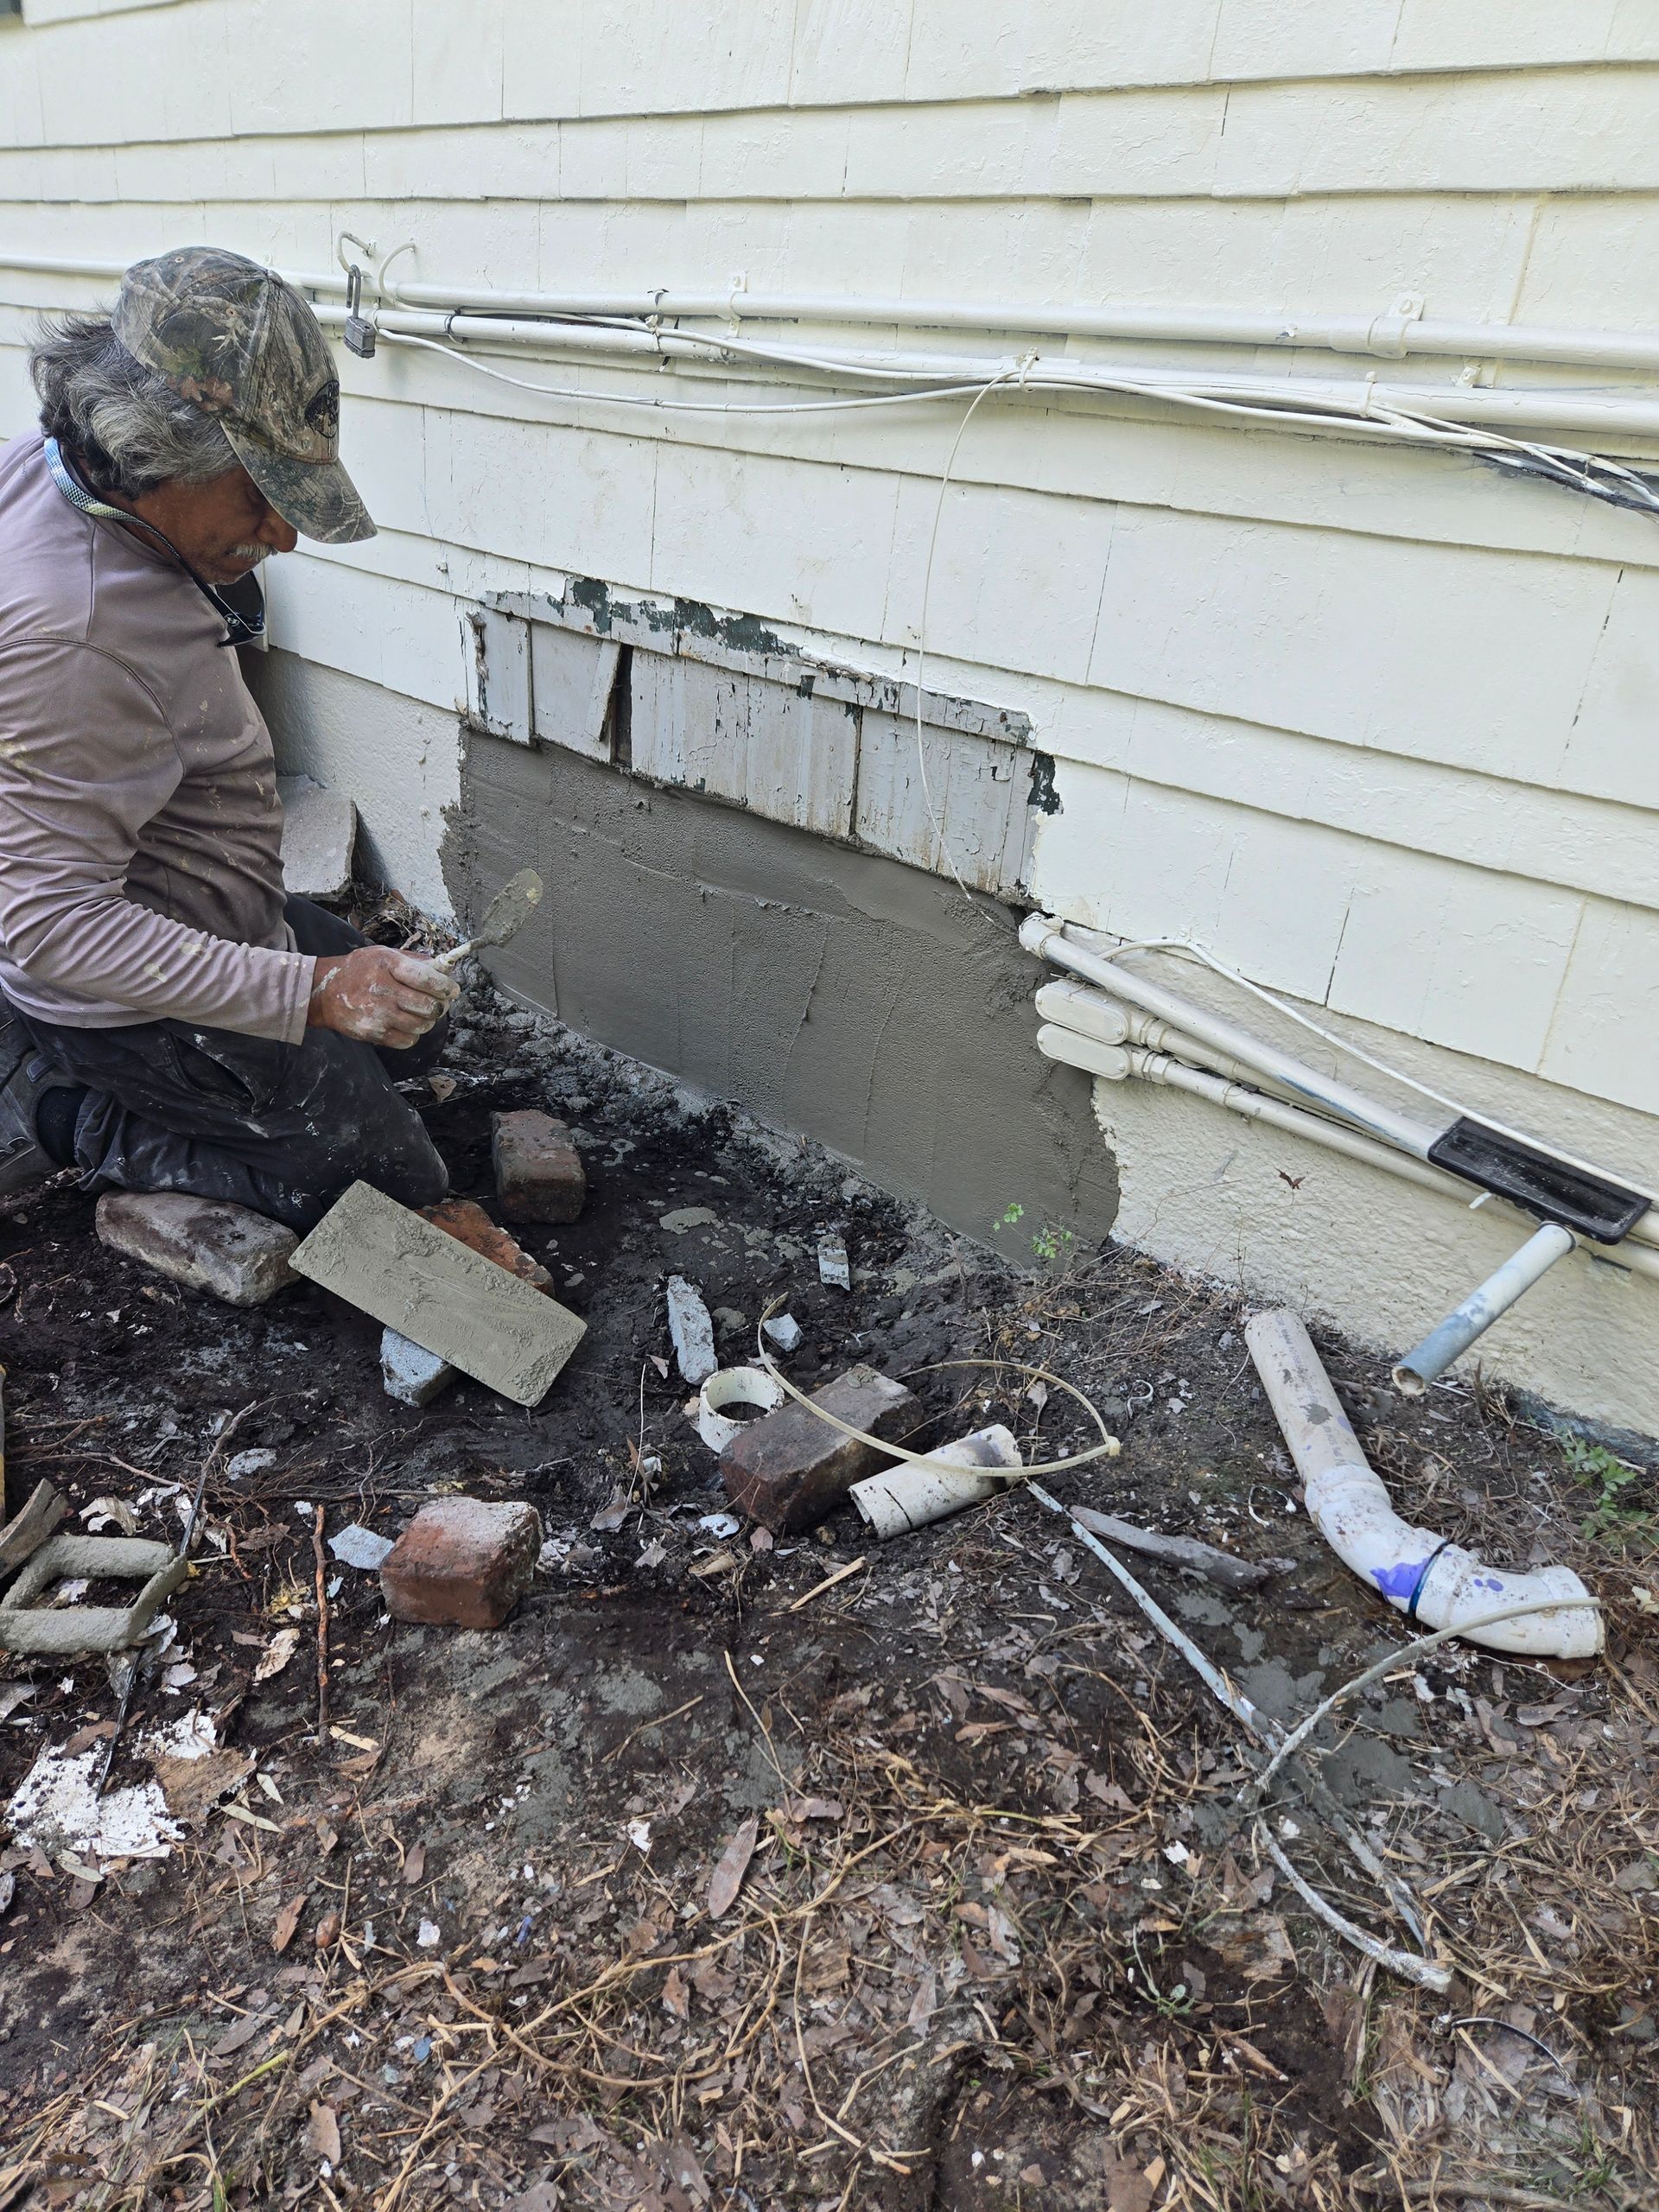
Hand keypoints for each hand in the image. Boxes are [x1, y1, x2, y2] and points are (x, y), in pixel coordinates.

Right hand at [306, 946, 458, 1048]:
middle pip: (429, 1006)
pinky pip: (408, 1040)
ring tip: (420, 1013)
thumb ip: (413, 961)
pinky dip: (412, 1034)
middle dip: (440, 1006)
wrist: (324, 994)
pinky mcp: (374, 1033)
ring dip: (427, 1021)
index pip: (427, 979)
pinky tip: (406, 1024)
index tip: (452, 990)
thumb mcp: (383, 955)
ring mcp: (378, 1014)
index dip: (445, 987)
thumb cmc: (358, 971)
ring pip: (422, 1025)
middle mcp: (383, 990)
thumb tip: (444, 969)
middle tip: (438, 1003)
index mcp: (388, 965)